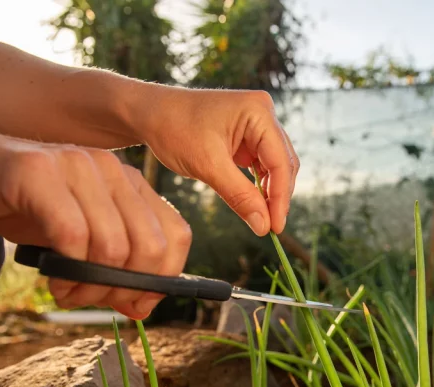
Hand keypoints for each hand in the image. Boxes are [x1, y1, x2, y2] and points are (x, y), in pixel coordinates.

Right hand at [0, 129, 191, 318]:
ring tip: (65, 289)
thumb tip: (142, 308)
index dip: (162, 279)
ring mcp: (77, 166)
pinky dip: (66, 269)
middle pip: (150, 248)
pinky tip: (52, 275)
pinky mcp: (38, 172)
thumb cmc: (24, 205)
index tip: (135, 303)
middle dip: (124, 289)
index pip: (176, 236)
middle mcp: (111, 169)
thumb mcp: (79, 238)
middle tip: (90, 299)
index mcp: (129, 182)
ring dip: (89, 286)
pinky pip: (72, 235)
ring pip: (113, 247)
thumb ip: (114, 267)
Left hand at [136, 87, 299, 235]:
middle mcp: (263, 113)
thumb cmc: (174, 129)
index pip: (280, 160)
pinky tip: (255, 205)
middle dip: (277, 197)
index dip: (280, 197)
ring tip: (263, 220)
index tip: (276, 227)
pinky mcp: (248, 137)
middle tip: (270, 228)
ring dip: (270, 194)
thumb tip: (264, 226)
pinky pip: (261, 166)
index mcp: (258, 110)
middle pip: (283, 163)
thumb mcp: (207, 165)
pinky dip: (259, 187)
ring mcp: (257, 124)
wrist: (150, 114)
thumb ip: (239, 196)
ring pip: (275, 167)